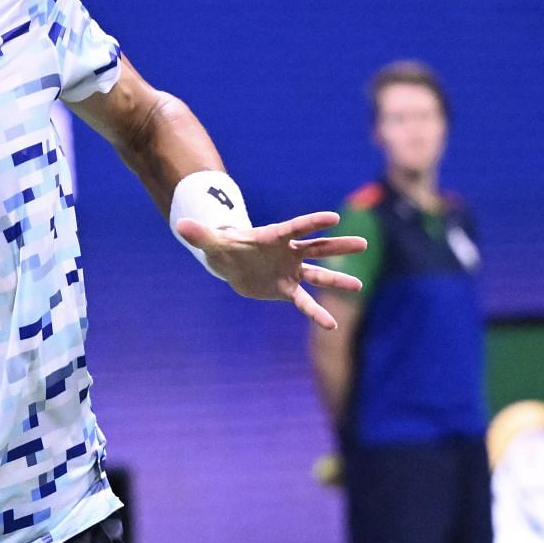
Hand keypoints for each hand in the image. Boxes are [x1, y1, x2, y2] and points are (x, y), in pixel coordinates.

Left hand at [175, 210, 364, 326]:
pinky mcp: (286, 289)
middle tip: (363, 243)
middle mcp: (289, 252)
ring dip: (337, 280)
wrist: (230, 263)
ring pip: (318, 275)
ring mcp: (291, 271)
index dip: (313, 222)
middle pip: (317, 247)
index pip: (296, 227)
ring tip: (359, 286)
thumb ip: (200, 234)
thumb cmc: (224, 246)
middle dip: (338, 246)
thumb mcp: (212, 242)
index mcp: (274, 236)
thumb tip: (180, 225)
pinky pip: (304, 302)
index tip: (334, 217)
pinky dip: (316, 313)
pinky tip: (332, 325)